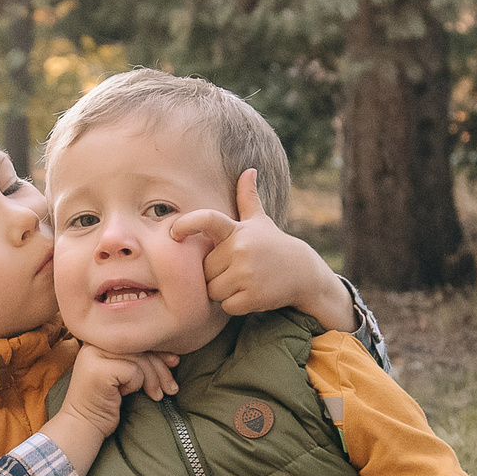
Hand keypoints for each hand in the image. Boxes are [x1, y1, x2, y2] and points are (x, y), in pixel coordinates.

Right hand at [62, 342, 178, 437]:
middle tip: (171, 387)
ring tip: (157, 395)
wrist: (83, 425)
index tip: (173, 364)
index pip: (135, 337)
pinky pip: (133, 371)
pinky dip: (136, 385)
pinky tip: (126, 394)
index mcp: (99, 340)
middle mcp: (94, 344)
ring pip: (139, 359)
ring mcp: (95, 356)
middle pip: (139, 346)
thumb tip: (172, 355)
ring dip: (153, 379)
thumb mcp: (123, 374)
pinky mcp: (99, 370)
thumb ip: (138, 358)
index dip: (157, 350)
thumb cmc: (106, 402)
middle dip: (160, 367)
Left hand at [172, 170, 346, 323]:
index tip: (173, 232)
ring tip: (245, 282)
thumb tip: (250, 170)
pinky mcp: (252, 295)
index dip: (187, 224)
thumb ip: (248, 197)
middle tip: (237, 271)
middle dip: (216, 275)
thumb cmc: (273, 245)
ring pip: (214, 290)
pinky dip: (235, 305)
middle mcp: (239, 248)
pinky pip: (227, 305)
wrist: (303, 272)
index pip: (207, 220)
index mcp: (236, 230)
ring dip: (225, 292)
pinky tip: (250, 294)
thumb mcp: (260, 221)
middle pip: (205, 271)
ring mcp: (246, 272)